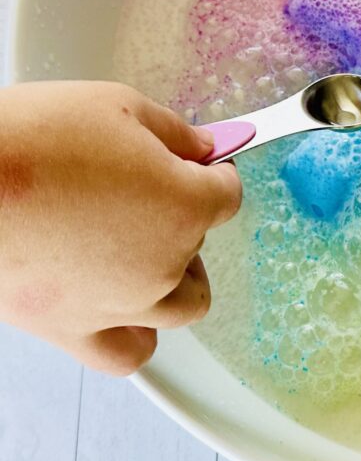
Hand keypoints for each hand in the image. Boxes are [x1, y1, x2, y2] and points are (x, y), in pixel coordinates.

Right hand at [0, 82, 241, 374]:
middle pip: (203, 245)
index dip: (214, 173)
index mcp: (185, 206)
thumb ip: (175, 133)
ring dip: (175, 276)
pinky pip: (127, 353)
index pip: (228, 195)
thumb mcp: (119, 106)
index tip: (198, 164)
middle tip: (154, 193)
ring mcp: (121, 304)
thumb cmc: (31, 139)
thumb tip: (203, 147)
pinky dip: (135, 333)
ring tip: (144, 247)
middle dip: (189, 217)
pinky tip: (122, 304)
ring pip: (180, 306)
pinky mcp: (73, 331)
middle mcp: (163, 264)